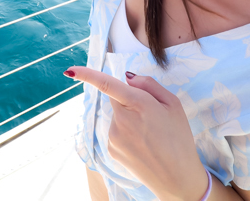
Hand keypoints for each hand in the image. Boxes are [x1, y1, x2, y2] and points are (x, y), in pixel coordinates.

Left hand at [65, 67, 207, 200]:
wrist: (176, 178)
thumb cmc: (178, 138)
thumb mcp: (173, 104)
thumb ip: (149, 85)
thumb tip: (127, 78)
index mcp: (139, 104)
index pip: (108, 85)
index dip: (87, 75)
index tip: (70, 71)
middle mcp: (121, 119)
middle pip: (116, 98)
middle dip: (129, 100)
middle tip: (151, 114)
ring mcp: (114, 136)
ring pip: (118, 116)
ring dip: (129, 119)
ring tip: (150, 135)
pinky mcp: (111, 149)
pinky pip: (116, 132)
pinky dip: (127, 134)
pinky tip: (143, 145)